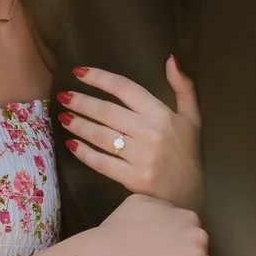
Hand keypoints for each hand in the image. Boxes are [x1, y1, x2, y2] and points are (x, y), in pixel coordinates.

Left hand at [62, 57, 201, 208]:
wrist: (189, 196)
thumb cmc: (187, 153)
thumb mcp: (192, 117)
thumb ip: (183, 87)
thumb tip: (171, 59)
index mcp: (161, 114)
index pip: (125, 88)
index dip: (100, 78)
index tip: (79, 72)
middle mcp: (149, 132)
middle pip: (107, 111)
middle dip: (82, 102)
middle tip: (63, 96)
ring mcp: (140, 156)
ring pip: (101, 135)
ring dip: (79, 125)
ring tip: (63, 117)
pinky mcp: (132, 178)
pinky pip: (101, 162)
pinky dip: (84, 153)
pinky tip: (71, 145)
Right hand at [87, 192, 221, 255]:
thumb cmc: (117, 230)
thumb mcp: (139, 202)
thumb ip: (161, 206)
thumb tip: (166, 212)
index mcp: (187, 215)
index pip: (191, 230)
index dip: (180, 240)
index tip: (169, 249)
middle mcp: (197, 232)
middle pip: (200, 247)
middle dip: (188, 254)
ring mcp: (198, 255)